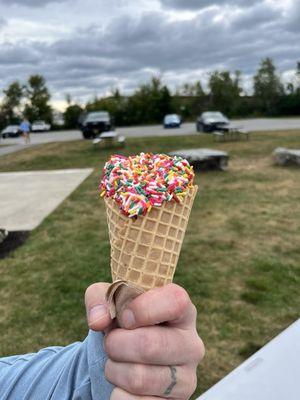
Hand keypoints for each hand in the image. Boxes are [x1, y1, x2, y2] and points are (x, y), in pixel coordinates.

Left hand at [85, 283, 204, 398]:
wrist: (126, 355)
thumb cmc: (123, 320)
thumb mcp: (110, 300)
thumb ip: (100, 298)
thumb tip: (98, 320)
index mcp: (182, 311)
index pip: (175, 301)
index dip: (144, 308)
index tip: (125, 316)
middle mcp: (191, 344)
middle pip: (149, 345)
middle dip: (116, 343)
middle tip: (112, 341)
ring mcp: (186, 379)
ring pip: (139, 379)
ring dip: (114, 369)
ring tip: (117, 361)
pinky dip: (117, 394)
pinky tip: (124, 383)